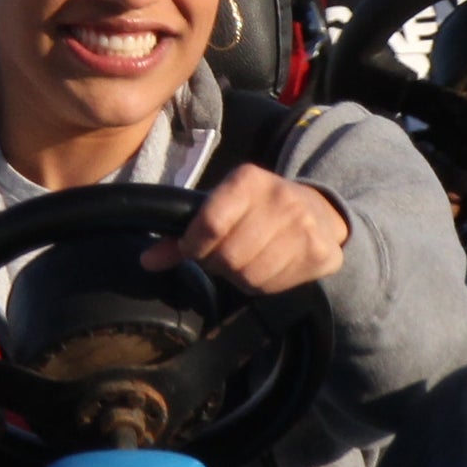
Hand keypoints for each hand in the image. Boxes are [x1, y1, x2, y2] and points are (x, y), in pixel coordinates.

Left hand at [145, 165, 348, 296]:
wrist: (319, 209)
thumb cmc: (256, 209)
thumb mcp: (221, 207)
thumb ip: (183, 234)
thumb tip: (146, 260)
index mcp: (248, 180)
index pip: (211, 224)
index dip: (195, 246)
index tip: (195, 249)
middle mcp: (280, 198)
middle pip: (228, 256)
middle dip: (218, 264)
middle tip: (224, 257)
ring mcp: (304, 226)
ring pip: (249, 276)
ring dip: (240, 277)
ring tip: (247, 261)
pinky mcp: (321, 252)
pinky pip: (273, 286)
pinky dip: (263, 285)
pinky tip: (268, 267)